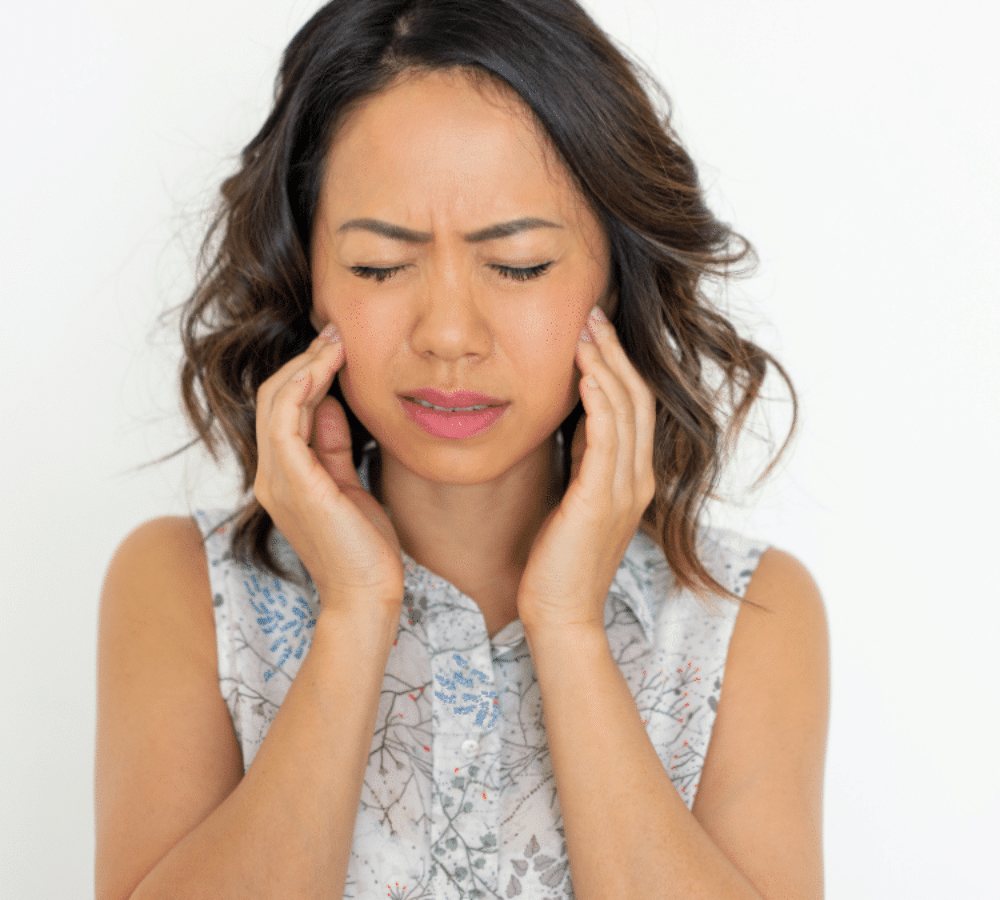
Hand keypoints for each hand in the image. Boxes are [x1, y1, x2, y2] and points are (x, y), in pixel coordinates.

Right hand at [254, 324, 403, 618]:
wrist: (367, 593)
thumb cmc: (364, 546)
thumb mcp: (349, 483)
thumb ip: (333, 445)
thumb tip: (330, 403)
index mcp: (284, 476)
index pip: (284, 409)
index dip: (307, 372)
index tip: (337, 345)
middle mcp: (272, 475)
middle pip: (274, 398)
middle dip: (305, 359)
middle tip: (336, 331)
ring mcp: (278, 480)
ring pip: (275, 403)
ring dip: (305, 365)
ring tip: (335, 341)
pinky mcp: (294, 484)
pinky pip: (285, 422)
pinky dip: (300, 389)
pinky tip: (325, 367)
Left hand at [516, 306, 656, 635]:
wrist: (560, 614)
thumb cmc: (559, 561)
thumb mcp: (576, 499)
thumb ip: (584, 461)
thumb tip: (574, 420)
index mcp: (633, 478)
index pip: (634, 407)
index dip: (618, 364)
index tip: (595, 330)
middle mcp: (638, 478)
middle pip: (637, 397)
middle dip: (615, 352)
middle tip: (592, 313)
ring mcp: (624, 489)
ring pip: (625, 410)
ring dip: (605, 365)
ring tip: (585, 329)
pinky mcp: (601, 500)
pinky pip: (606, 438)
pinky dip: (598, 400)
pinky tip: (582, 373)